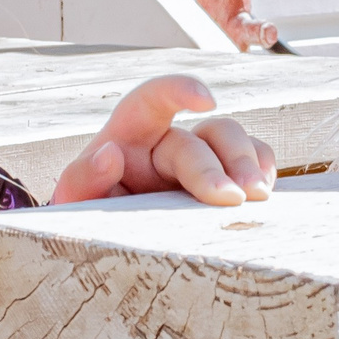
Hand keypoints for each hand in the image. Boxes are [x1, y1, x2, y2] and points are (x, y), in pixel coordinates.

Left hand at [52, 76, 273, 206]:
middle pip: (203, 135)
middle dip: (218, 166)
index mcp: (129, 136)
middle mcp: (166, 142)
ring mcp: (199, 159)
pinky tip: (264, 196)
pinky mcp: (223, 180)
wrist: (107, 248)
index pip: (151, 99)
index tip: (206, 100)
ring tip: (257, 198)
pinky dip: (264, 170)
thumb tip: (108, 154)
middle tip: (231, 199)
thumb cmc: (89, 218)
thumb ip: (81, 178)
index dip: (179, 90)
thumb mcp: (74, 202)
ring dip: (249, 165)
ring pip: (233, 140)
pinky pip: (253, 160)